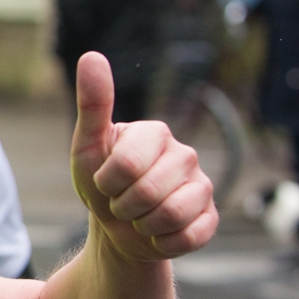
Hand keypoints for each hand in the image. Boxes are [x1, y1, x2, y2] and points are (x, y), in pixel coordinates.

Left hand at [70, 52, 217, 260]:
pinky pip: (189, 236)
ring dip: (142, 226)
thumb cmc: (101, 184)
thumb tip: (91, 56)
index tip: (105, 182)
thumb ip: (92, 104)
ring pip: (170, 215)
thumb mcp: (87, 146)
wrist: (117, 229)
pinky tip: (158, 233)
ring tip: (138, 216)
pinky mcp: (211, 218)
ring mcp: (203, 186)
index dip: (106, 184)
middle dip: (122, 207)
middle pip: (146, 193)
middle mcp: (186, 154)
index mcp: (155, 133)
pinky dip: (163, 242)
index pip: (125, 165)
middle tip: (121, 202)